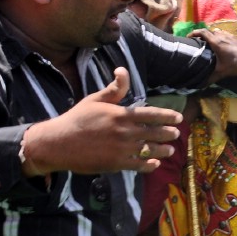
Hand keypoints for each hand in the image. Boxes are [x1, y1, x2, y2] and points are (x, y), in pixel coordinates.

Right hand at [22, 68, 181, 175]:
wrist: (57, 143)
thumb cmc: (77, 119)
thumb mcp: (95, 100)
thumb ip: (114, 89)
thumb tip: (123, 70)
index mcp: (121, 115)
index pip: (152, 114)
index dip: (168, 116)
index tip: (179, 118)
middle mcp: (125, 132)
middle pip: (155, 133)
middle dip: (169, 134)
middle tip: (177, 134)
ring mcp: (122, 149)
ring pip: (150, 150)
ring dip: (163, 150)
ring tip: (170, 150)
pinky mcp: (116, 164)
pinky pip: (139, 165)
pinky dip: (149, 165)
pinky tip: (155, 164)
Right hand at [191, 28, 236, 78]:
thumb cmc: (236, 65)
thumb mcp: (222, 72)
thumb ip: (211, 78)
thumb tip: (201, 85)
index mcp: (216, 42)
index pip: (203, 32)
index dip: (194, 33)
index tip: (189, 37)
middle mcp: (222, 37)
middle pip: (209, 31)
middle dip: (202, 35)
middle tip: (199, 41)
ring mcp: (230, 36)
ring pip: (218, 32)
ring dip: (212, 35)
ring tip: (210, 43)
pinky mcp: (236, 38)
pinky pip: (225, 34)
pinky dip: (221, 37)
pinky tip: (222, 44)